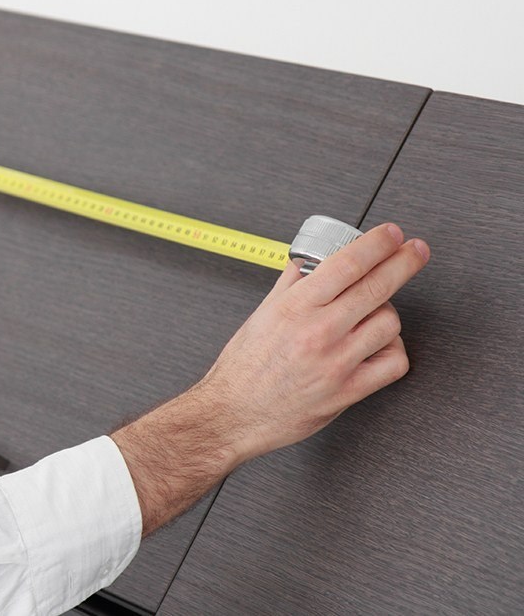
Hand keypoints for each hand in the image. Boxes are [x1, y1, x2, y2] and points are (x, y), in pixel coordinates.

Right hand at [199, 223, 428, 456]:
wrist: (233, 412)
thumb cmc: (243, 369)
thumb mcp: (260, 316)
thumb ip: (288, 287)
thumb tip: (307, 264)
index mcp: (295, 307)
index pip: (347, 264)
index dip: (378, 244)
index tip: (392, 234)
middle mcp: (318, 331)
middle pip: (378, 286)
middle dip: (404, 261)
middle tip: (415, 251)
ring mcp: (336, 362)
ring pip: (389, 323)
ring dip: (388, 313)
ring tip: (374, 313)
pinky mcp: (348, 391)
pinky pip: (393, 363)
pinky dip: (393, 350)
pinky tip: (379, 345)